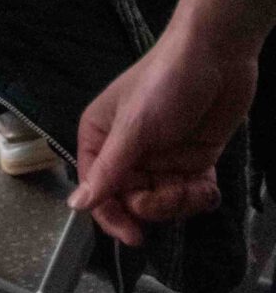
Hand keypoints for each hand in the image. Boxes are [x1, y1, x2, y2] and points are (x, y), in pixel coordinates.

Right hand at [69, 21, 254, 244]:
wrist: (217, 57)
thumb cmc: (165, 83)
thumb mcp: (134, 127)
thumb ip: (108, 170)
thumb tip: (75, 206)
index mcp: (100, 137)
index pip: (97, 189)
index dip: (112, 214)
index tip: (135, 235)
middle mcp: (127, 151)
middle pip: (133, 200)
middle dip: (157, 203)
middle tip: (175, 189)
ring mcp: (160, 157)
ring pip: (165, 202)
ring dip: (183, 200)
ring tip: (196, 182)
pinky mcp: (191, 159)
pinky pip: (191, 194)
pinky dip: (201, 195)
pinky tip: (208, 183)